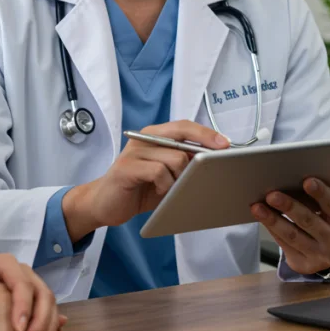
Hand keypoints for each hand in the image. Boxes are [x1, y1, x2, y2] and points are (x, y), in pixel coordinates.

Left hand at [0, 254, 62, 330]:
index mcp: (5, 264)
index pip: (23, 283)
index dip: (24, 306)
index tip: (18, 330)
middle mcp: (21, 273)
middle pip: (42, 293)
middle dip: (41, 319)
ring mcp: (29, 286)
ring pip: (49, 302)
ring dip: (48, 324)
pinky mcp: (31, 299)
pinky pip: (48, 310)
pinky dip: (51, 324)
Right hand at [63, 120, 229, 240]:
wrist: (103, 204)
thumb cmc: (138, 189)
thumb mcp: (166, 174)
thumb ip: (183, 164)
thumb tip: (213, 160)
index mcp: (155, 135)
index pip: (185, 126)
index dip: (206, 134)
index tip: (225, 145)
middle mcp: (144, 138)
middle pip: (182, 136)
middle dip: (199, 155)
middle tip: (203, 173)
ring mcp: (134, 151)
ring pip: (175, 158)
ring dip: (179, 178)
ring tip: (168, 188)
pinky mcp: (126, 168)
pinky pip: (159, 172)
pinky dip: (164, 185)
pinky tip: (157, 191)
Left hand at [250, 177, 329, 275]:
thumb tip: (313, 169)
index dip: (321, 193)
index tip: (307, 181)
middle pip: (309, 221)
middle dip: (289, 206)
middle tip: (272, 194)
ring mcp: (319, 255)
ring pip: (293, 235)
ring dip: (273, 220)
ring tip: (257, 207)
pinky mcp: (303, 264)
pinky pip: (284, 244)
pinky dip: (272, 229)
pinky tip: (262, 218)